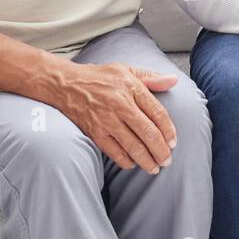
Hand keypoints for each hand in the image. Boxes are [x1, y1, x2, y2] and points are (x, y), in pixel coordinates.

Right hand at [51, 62, 179, 172]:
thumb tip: (174, 80)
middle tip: (167, 161)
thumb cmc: (99, 77)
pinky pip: (113, 152)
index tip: (173, 143)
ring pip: (132, 146)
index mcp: (131, 88)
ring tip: (154, 168)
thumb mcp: (126, 69)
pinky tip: (133, 164)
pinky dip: (125, 161)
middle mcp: (120, 105)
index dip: (169, 130)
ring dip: (146, 160)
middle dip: (160, 150)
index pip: (158, 113)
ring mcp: (106, 120)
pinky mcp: (94, 132)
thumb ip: (151, 77)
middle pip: (148, 132)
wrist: (65, 84)